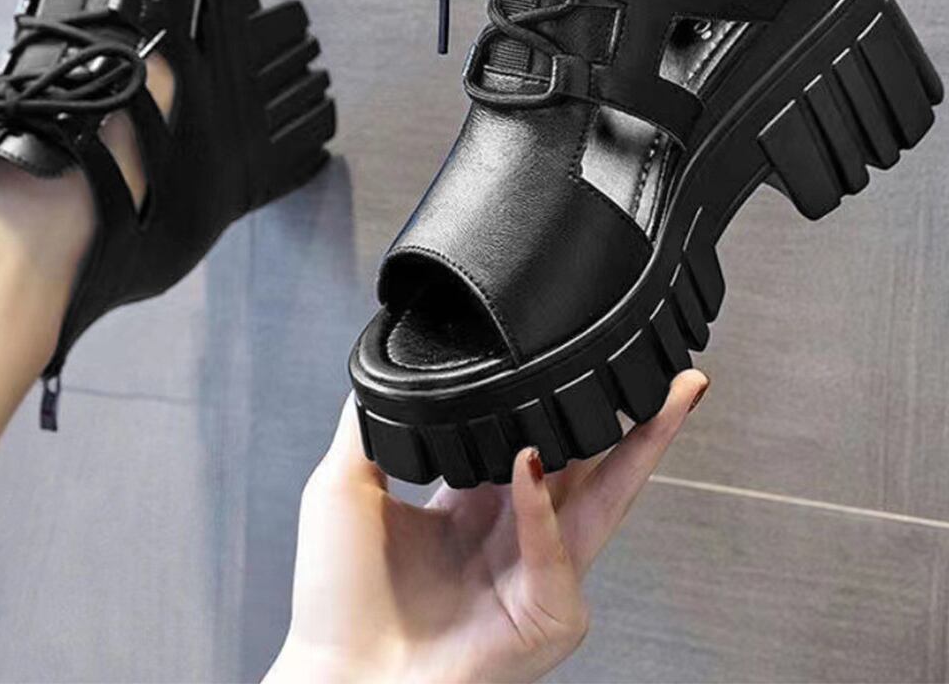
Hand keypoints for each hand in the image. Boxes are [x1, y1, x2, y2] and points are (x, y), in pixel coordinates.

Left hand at [269, 370, 707, 683]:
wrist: (337, 678)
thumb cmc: (337, 603)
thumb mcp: (346, 486)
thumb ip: (372, 422)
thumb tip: (379, 363)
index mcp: (476, 504)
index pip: (538, 442)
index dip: (564, 402)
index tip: (583, 356)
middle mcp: (516, 535)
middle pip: (593, 464)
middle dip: (638, 420)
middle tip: (670, 373)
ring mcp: (538, 575)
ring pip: (604, 500)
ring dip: (640, 448)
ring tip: (666, 398)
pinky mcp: (547, 615)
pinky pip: (555, 550)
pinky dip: (540, 507)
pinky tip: (526, 464)